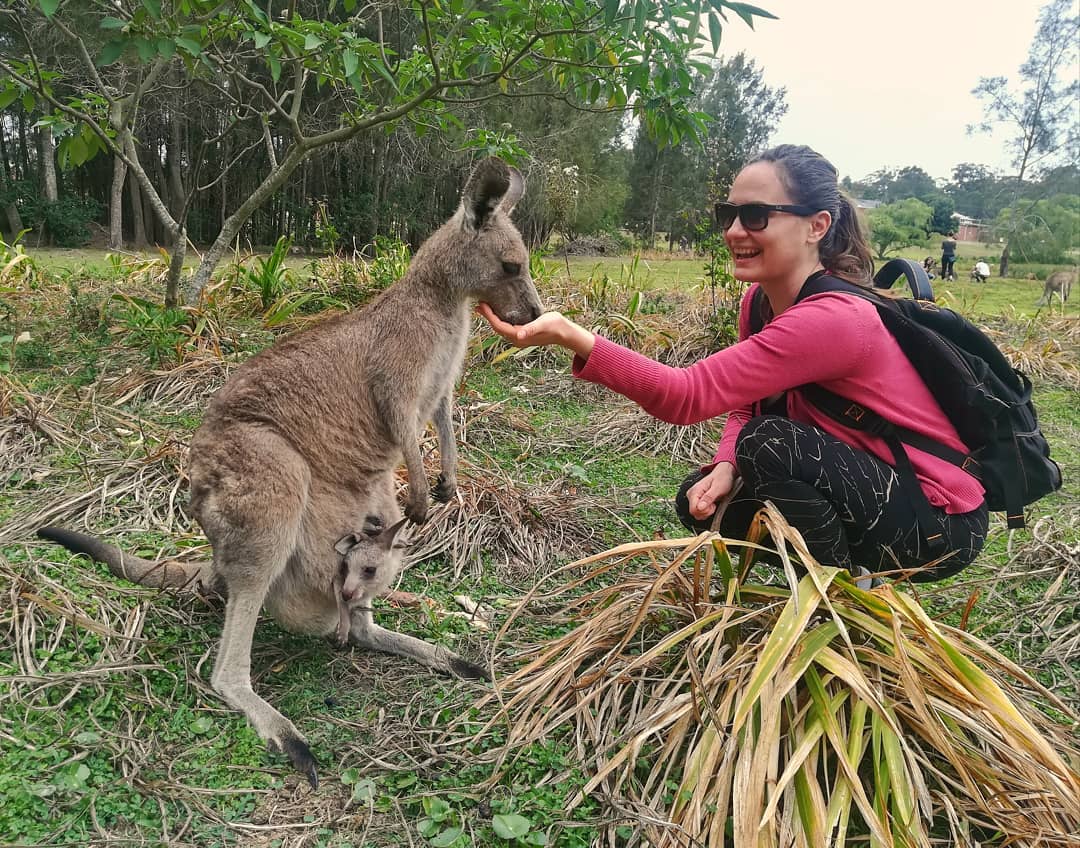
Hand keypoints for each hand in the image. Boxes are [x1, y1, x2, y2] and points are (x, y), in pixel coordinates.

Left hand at [476, 303, 594, 357]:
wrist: (564, 332)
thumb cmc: (555, 326)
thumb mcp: (543, 324)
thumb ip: (531, 329)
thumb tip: (519, 335)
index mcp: (519, 336)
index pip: (499, 326)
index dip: (489, 316)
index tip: (482, 305)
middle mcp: (517, 339)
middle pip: (497, 327)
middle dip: (487, 316)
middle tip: (478, 304)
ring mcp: (519, 337)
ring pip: (500, 328)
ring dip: (492, 318)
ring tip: (484, 307)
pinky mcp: (522, 333)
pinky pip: (506, 327)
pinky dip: (499, 319)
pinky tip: (498, 312)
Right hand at [687, 462, 736, 520]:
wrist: (724, 473)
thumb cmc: (722, 479)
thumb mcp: (718, 488)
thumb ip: (708, 498)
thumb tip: (700, 507)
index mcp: (695, 491)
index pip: (693, 510)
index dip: (705, 511)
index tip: (713, 505)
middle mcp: (691, 495)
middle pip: (695, 513)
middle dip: (706, 512)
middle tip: (714, 503)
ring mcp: (693, 498)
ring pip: (697, 514)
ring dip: (707, 511)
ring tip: (713, 502)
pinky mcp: (696, 500)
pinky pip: (700, 511)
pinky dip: (707, 510)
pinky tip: (712, 503)